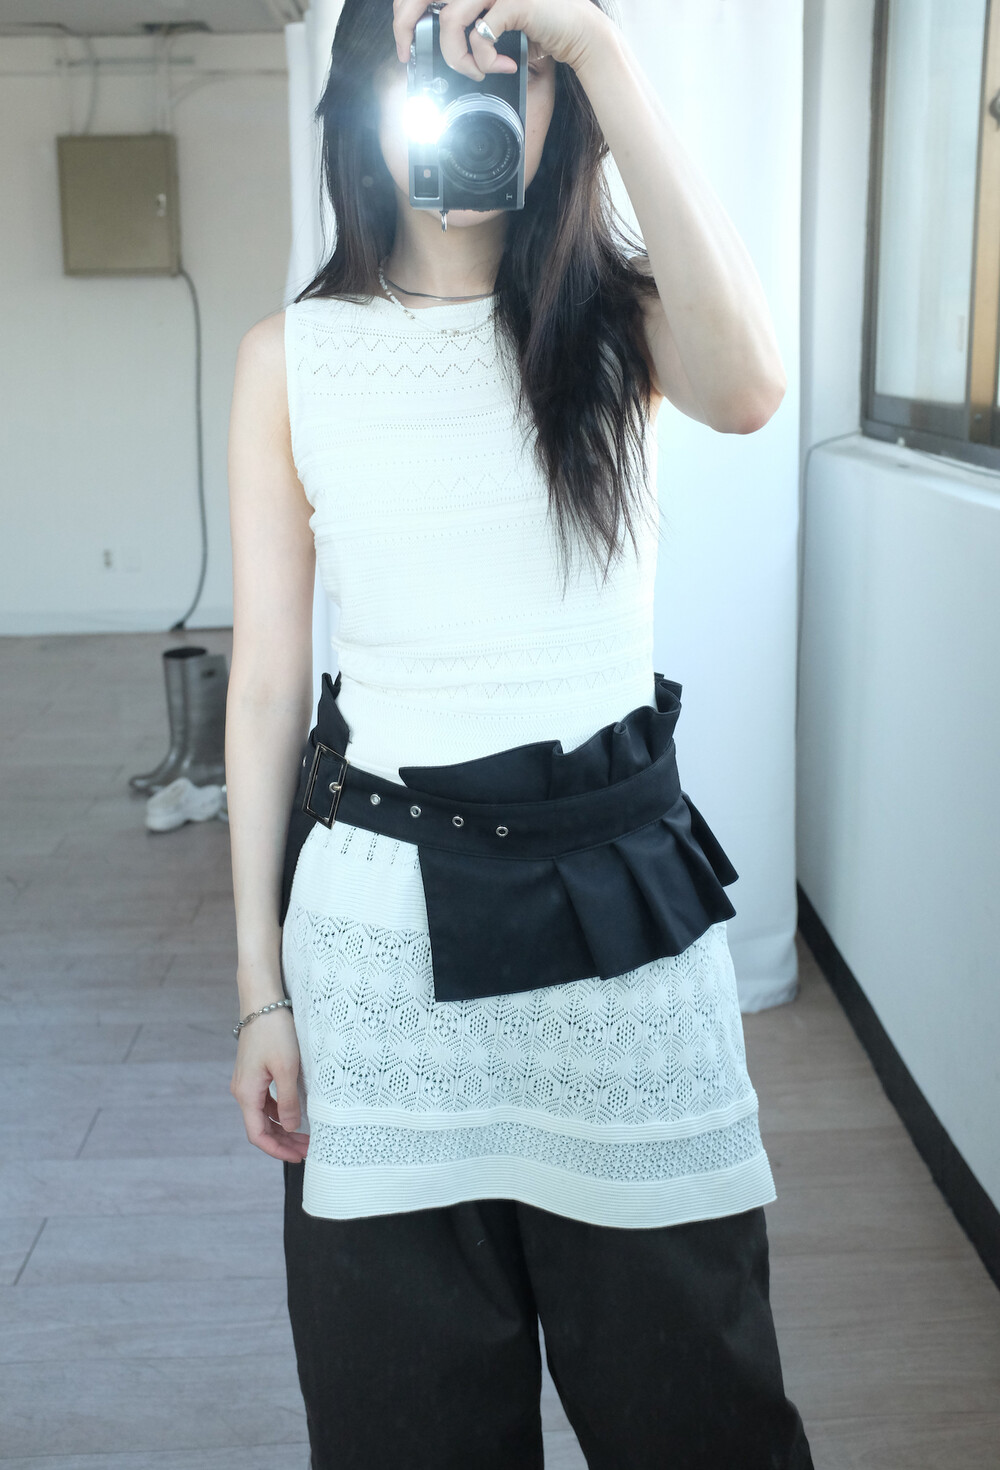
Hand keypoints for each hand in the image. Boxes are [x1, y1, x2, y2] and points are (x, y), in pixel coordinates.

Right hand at [230, 1008, 309, 1163]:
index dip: (277, 1150)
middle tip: (308, 1150)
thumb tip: (290, 1127)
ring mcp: (247, 1082)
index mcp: (246, 1093)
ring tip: (306, 1136)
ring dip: (283, 1128)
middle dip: (283, 1142)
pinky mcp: (254, 1073)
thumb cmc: (274, 1031)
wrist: (262, 1002)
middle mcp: (242, 1091)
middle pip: (261, 1127)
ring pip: (263, 1115)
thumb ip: (288, 1100)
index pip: (258, 1135)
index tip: (299, 1157)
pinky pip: (265, 1101)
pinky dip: (279, 1112)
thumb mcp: (286, 1067)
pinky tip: (295, 1114)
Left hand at [393, 0, 610, 81]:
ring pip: (449, 20)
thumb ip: (467, 22)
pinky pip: (480, 35)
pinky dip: (484, 61)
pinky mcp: (514, 1)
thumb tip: (433, 41)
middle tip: (410, 54)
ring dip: (457, 57)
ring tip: (476, 71)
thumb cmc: (538, 28)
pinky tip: (500, 66)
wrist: (580, 32)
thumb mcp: (494, 21)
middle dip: (405, 26)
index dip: (403, 13)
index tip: (405, 44)